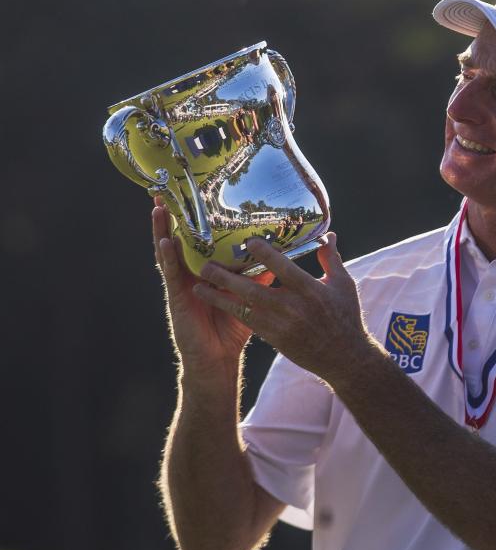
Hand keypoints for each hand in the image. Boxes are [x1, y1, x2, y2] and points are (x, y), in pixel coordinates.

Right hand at [153, 198, 273, 374]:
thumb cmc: (233, 327)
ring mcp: (181, 284)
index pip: (198, 239)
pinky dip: (167, 257)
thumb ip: (258, 272)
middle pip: (180, 239)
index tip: (194, 193)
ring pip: (169, 251)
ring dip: (163, 229)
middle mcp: (191, 273)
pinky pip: (171, 274)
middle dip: (174, 216)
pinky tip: (166, 241)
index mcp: (207, 270)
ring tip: (160, 207)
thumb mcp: (250, 293)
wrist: (219, 359)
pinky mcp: (177, 297)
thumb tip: (281, 252)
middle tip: (168, 189)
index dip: (194, 218)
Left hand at [192, 231, 374, 383]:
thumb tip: (329, 234)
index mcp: (311, 290)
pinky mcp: (275, 339)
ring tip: (198, 286)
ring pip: (243, 309)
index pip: (282, 268)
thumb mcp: (343, 285)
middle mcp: (293, 308)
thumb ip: (331, 259)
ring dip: (219, 297)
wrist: (344, 357)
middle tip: (206, 265)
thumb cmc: (345, 317)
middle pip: (253, 290)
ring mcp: (282, 326)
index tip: (247, 241)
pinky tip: (216, 302)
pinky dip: (231, 311)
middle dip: (226, 278)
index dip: (264, 254)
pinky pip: (248, 322)